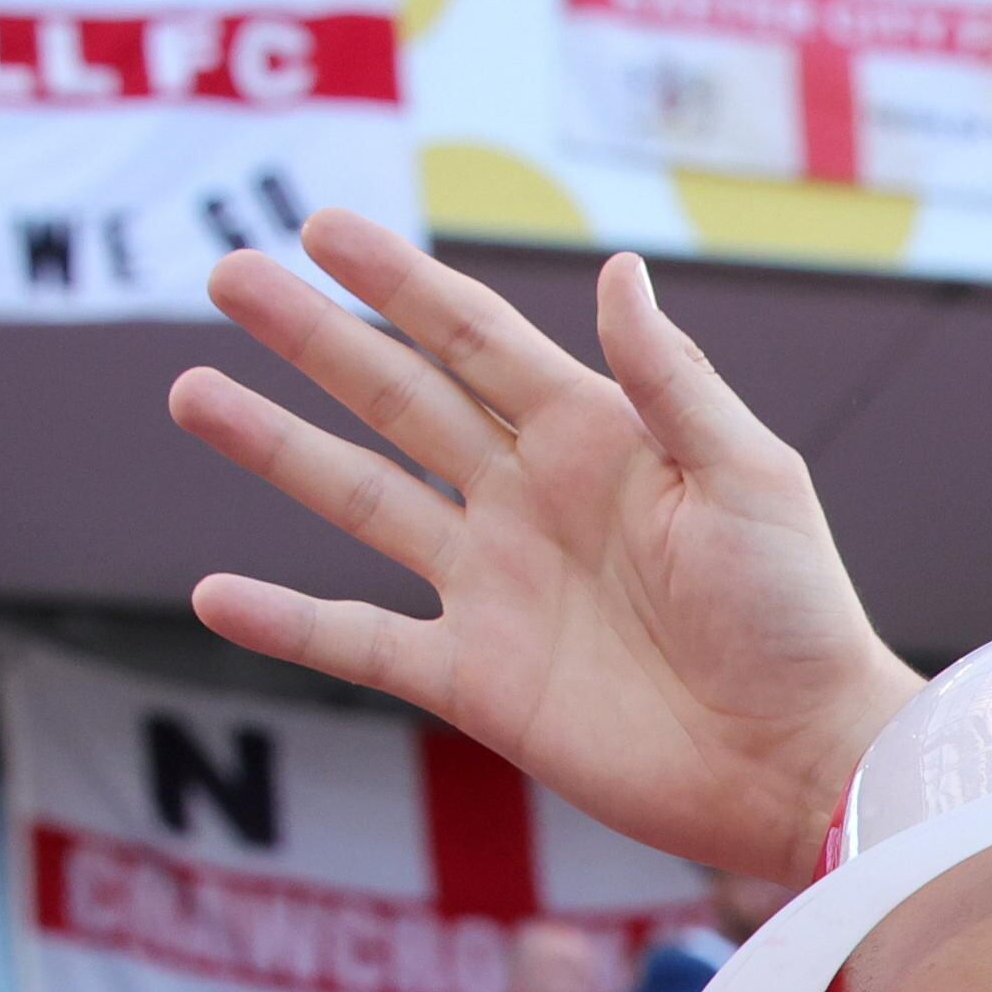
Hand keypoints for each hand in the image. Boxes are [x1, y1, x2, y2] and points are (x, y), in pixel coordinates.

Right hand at [173, 212, 924, 884]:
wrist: (800, 761)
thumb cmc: (796, 616)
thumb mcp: (747, 478)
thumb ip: (671, 382)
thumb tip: (617, 271)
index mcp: (595, 441)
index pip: (475, 341)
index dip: (400, 285)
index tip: (322, 229)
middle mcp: (530, 502)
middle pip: (397, 400)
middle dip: (312, 340)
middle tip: (225, 275)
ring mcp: (495, 590)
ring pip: (360, 500)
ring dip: (275, 448)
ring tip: (191, 392)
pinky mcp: (477, 681)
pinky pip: (361, 643)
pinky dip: (287, 622)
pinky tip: (214, 593)